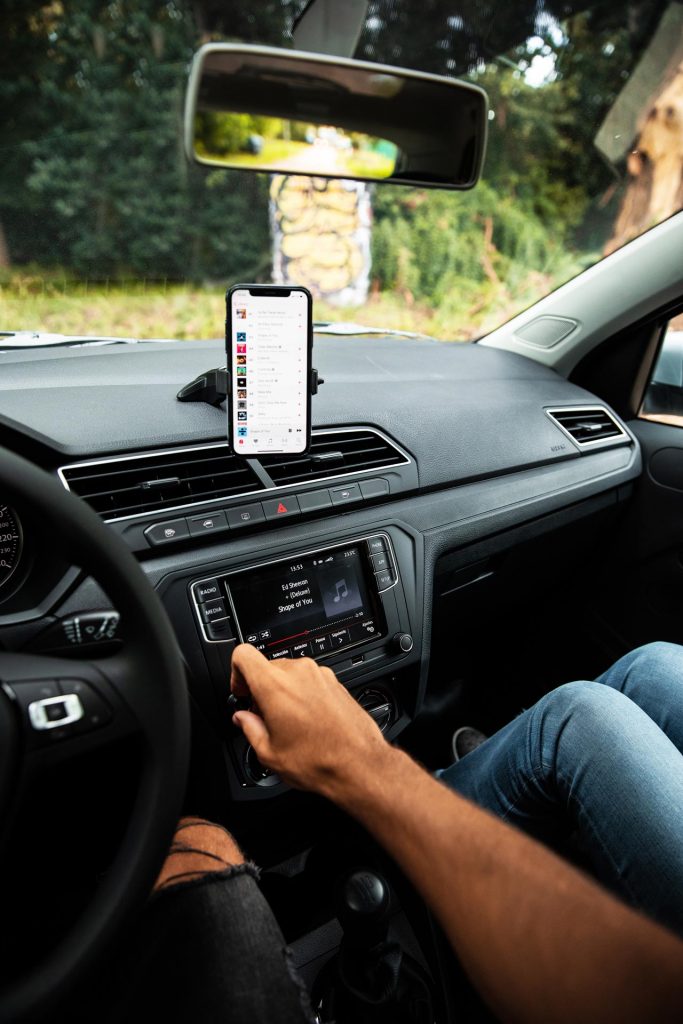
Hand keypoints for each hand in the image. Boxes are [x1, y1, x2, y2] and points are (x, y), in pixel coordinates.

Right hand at [230, 644, 389, 796]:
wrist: (359, 765)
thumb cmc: (319, 761)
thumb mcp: (270, 753)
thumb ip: (249, 728)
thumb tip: (243, 718)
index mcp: (275, 685)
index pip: (243, 654)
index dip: (236, 673)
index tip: (242, 693)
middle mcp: (299, 672)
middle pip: (266, 666)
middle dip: (260, 689)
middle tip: (263, 716)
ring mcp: (320, 674)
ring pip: (289, 673)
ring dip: (283, 692)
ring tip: (288, 722)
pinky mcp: (334, 682)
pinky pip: (309, 680)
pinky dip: (302, 694)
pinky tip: (306, 720)